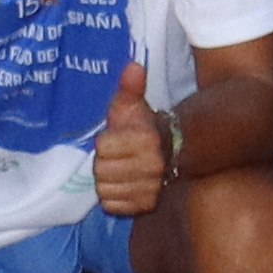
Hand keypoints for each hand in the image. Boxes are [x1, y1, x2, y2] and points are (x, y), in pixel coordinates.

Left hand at [86, 68, 170, 217]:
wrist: (171, 151)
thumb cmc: (143, 125)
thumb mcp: (133, 104)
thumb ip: (130, 86)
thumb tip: (133, 66)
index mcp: (146, 141)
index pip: (102, 147)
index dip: (104, 142)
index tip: (114, 138)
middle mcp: (152, 167)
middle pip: (101, 171)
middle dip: (104, 162)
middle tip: (114, 156)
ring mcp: (150, 189)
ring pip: (105, 190)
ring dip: (106, 181)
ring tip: (118, 169)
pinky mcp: (146, 206)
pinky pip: (112, 206)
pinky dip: (112, 198)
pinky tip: (121, 185)